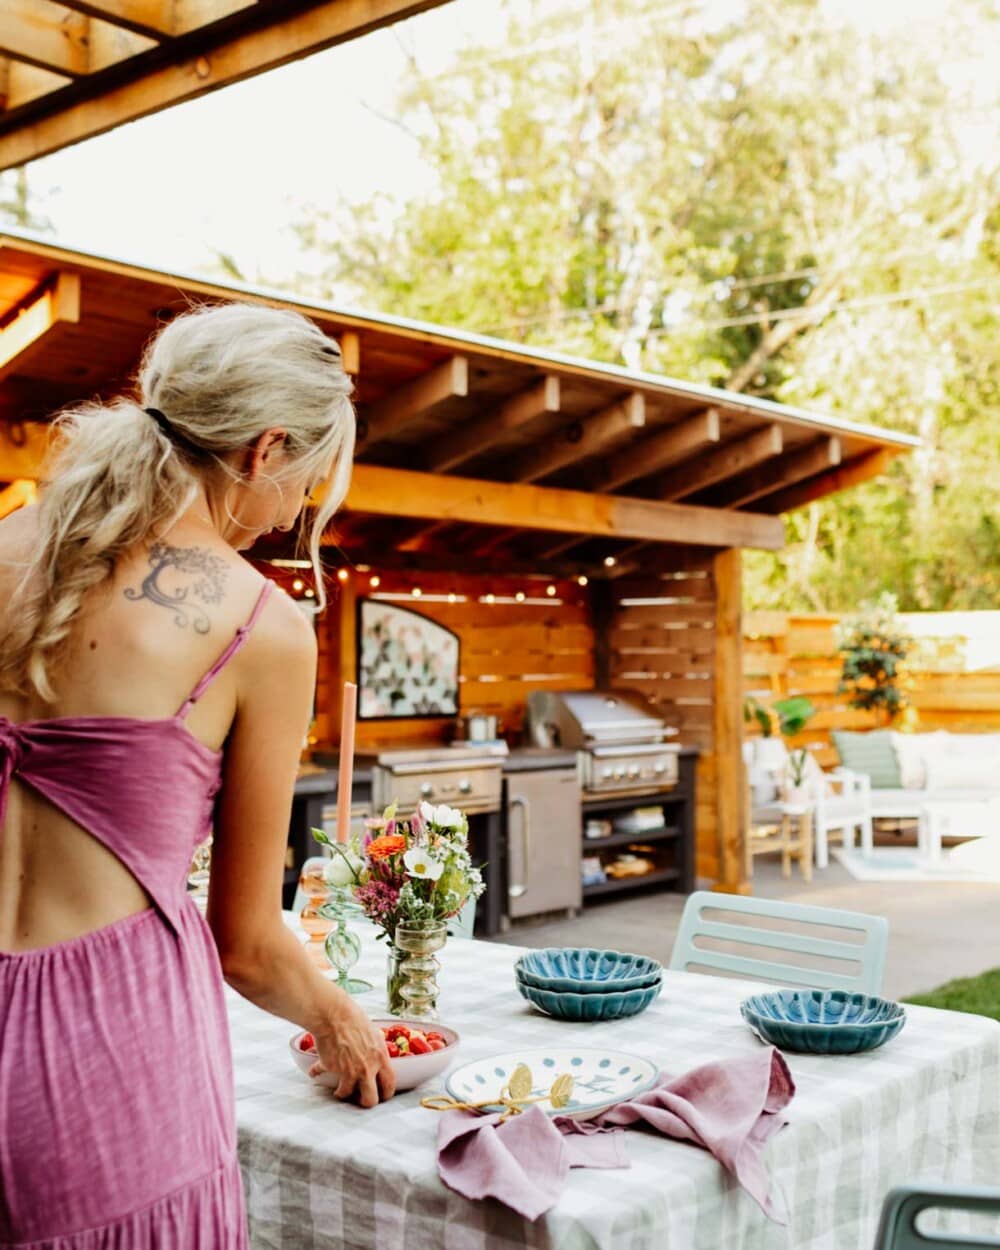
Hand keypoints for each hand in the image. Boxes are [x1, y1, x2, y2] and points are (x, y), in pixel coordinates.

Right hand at [309, 990, 395, 1106]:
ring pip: (347, 1094)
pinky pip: (325, 1078)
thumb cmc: (354, 1018)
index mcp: (380, 1057)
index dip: (386, 1093)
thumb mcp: (374, 1034)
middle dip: (366, 1102)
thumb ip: (376, 1052)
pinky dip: (318, 1075)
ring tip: (340, 1089)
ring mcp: (349, 1071)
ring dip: (342, 1092)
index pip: (390, 1084)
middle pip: (370, 1100)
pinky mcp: (332, 1068)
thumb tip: (377, 1060)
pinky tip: (316, 1073)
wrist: (334, 1014)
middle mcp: (367, 1068)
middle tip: (361, 1099)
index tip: (382, 1096)